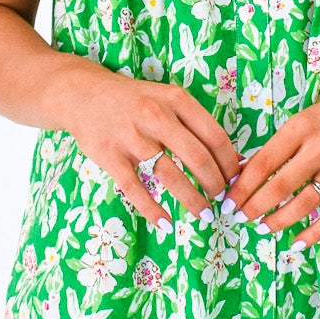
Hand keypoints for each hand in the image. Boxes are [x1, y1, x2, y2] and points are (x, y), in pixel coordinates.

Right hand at [60, 66, 242, 229]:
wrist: (83, 94)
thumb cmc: (135, 101)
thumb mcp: (167, 99)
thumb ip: (195, 124)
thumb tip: (232, 159)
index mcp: (175, 99)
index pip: (214, 135)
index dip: (229, 162)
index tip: (236, 179)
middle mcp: (155, 115)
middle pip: (196, 157)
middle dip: (215, 184)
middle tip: (222, 199)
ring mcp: (131, 136)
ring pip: (169, 175)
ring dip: (192, 200)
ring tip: (204, 214)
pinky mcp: (109, 156)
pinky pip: (135, 189)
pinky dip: (152, 210)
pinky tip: (167, 224)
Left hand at [222, 89, 319, 250]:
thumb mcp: (301, 121)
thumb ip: (276, 147)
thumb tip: (241, 176)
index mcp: (301, 127)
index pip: (263, 162)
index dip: (242, 187)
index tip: (228, 202)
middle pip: (281, 186)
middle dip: (255, 207)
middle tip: (240, 217)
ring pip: (305, 204)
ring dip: (279, 221)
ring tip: (263, 227)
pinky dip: (314, 233)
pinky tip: (296, 243)